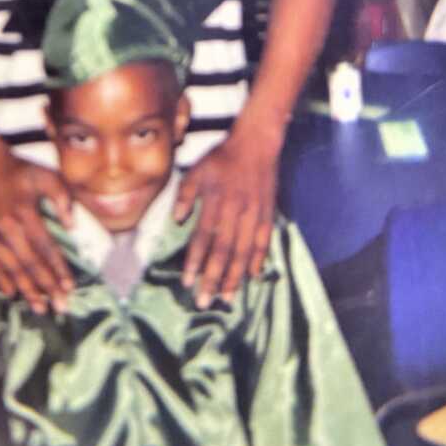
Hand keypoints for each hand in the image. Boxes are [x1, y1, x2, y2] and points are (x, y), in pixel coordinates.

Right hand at [0, 142, 73, 314]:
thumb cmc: (17, 169)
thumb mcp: (45, 174)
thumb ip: (62, 197)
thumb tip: (72, 227)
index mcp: (24, 212)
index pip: (45, 248)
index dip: (58, 269)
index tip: (70, 287)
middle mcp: (5, 227)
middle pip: (29, 264)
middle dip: (46, 287)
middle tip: (61, 306)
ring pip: (10, 269)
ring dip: (26, 290)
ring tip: (41, 308)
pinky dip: (1, 280)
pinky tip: (12, 294)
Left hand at [174, 116, 280, 307]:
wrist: (256, 143)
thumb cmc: (222, 157)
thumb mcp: (196, 169)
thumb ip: (185, 194)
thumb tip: (177, 219)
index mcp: (215, 202)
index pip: (203, 238)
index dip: (195, 261)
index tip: (187, 282)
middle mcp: (235, 211)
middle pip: (223, 251)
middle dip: (213, 278)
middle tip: (205, 301)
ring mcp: (253, 214)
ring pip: (243, 252)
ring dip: (234, 276)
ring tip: (227, 298)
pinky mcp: (267, 213)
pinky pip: (263, 241)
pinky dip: (258, 259)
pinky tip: (252, 275)